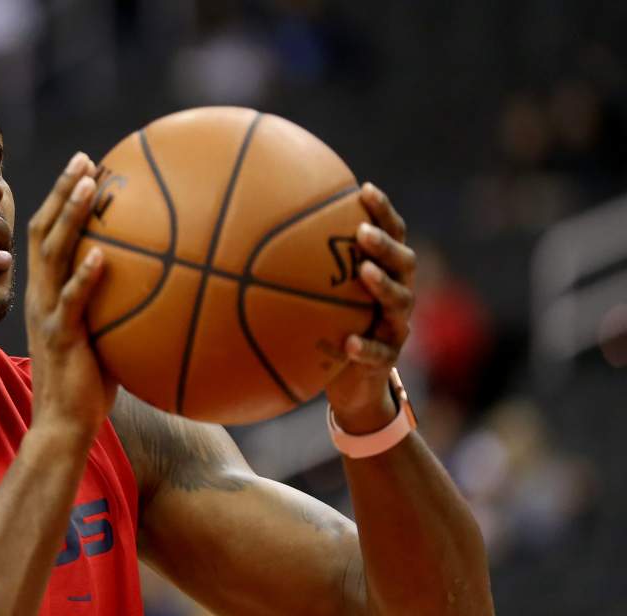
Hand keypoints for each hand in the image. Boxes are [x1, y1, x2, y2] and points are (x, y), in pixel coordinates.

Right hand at [25, 152, 117, 438]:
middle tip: (85, 159)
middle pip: (44, 229)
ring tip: (91, 187)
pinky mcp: (62, 338)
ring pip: (53, 255)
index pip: (49, 234)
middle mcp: (42, 296)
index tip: (87, 167)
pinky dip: (84, 278)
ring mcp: (48, 314)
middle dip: (64, 190)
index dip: (62, 198)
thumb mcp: (106, 335)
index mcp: (49, 292)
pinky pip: (71, 302)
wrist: (64, 425)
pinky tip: (100, 256)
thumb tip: (166, 285)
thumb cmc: (90, 384)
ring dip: (71, 216)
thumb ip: (121, 306)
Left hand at [324, 183, 416, 433]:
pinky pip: (380, 353)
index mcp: (386, 272)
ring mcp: (395, 326)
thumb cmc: (332, 327)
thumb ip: (305, 268)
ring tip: (364, 274)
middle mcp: (398, 294)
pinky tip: (349, 344)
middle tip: (362, 232)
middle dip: (385, 244)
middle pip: (404, 262)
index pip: (393, 235)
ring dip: (383, 286)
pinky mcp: (388, 359)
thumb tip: (254, 232)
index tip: (365, 189)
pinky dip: (366, 348)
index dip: (384, 211)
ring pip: (400, 302)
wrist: (352, 384)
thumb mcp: (320, 296)